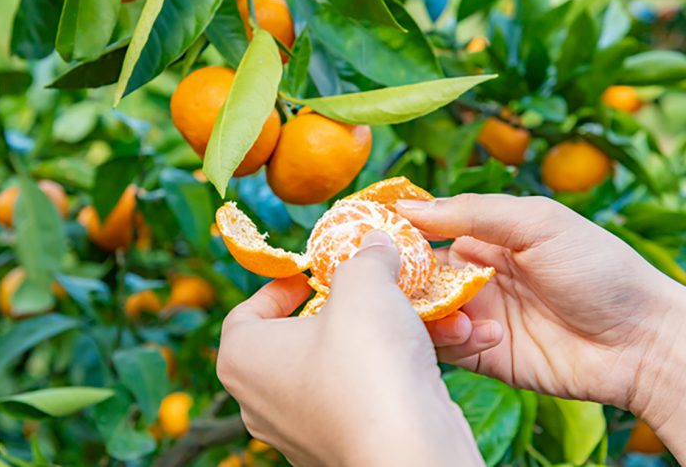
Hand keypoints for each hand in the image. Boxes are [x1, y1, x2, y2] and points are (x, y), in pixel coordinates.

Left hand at [217, 231, 483, 466]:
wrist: (411, 453)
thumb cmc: (367, 361)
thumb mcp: (364, 285)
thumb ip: (364, 257)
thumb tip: (374, 242)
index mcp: (242, 358)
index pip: (248, 312)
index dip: (282, 286)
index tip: (314, 273)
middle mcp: (262, 401)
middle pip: (303, 337)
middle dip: (349, 306)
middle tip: (372, 287)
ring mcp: (301, 430)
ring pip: (345, 365)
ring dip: (389, 334)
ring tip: (427, 308)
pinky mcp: (343, 447)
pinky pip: (367, 394)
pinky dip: (400, 369)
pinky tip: (445, 343)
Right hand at [397, 194, 685, 457]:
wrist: (641, 340)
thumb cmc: (597, 268)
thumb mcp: (538, 223)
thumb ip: (472, 212)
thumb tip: (407, 205)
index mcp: (482, 239)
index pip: (423, 232)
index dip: (395, 233)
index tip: (366, 235)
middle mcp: (472, 277)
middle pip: (415, 277)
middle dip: (400, 280)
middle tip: (387, 284)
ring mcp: (477, 317)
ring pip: (425, 315)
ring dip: (429, 314)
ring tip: (457, 316)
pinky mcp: (484, 355)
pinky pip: (448, 349)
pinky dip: (454, 342)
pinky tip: (488, 336)